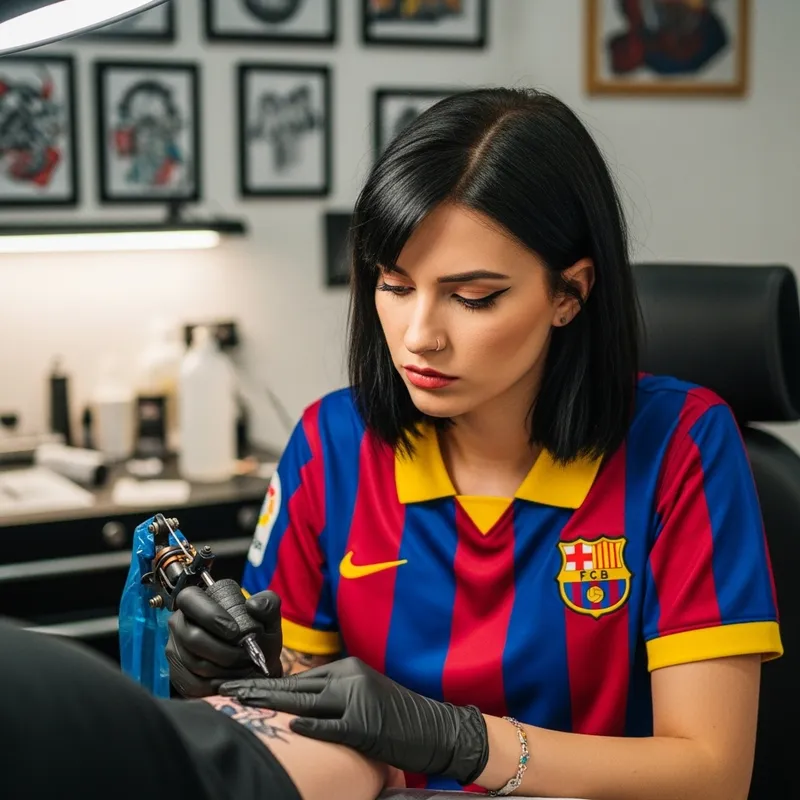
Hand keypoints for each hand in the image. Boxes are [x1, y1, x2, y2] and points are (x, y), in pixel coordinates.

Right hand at [166, 587, 282, 696]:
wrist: (255, 667)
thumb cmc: (258, 638)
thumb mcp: (268, 619)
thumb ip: (268, 604)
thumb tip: (253, 604)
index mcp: (197, 601)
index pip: (189, 599)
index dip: (210, 615)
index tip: (235, 631)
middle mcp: (179, 623)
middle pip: (193, 637)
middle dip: (225, 650)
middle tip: (246, 655)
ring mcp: (175, 650)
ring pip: (194, 663)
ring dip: (225, 668)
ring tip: (244, 667)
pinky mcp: (178, 675)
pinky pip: (193, 684)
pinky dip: (218, 684)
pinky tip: (233, 680)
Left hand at [220, 657, 488, 784]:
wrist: (436, 728)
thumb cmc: (397, 717)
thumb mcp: (364, 695)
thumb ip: (332, 695)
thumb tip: (296, 704)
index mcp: (347, 668)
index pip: (298, 677)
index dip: (265, 682)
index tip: (237, 684)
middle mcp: (349, 677)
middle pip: (294, 686)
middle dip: (256, 689)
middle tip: (223, 690)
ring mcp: (357, 699)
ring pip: (305, 701)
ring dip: (270, 703)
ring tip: (241, 704)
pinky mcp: (365, 723)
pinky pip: (331, 725)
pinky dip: (311, 727)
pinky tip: (290, 727)